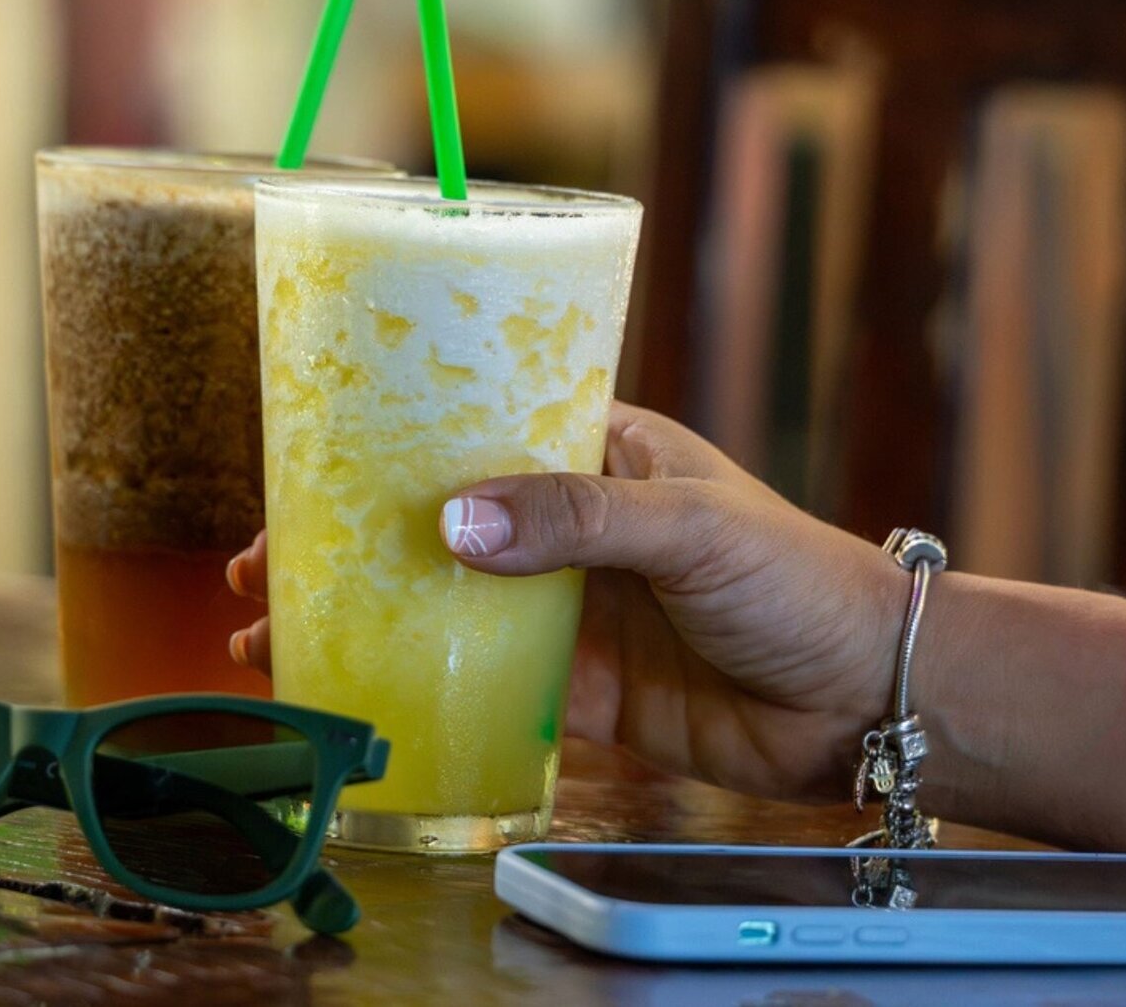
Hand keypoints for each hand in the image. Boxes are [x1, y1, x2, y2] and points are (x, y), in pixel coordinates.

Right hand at [227, 401, 908, 801]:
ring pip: (443, 603)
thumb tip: (450, 524)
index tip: (306, 456)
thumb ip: (576, 520)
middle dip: (347, 538)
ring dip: (360, 615)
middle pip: (438, 519)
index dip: (391, 441)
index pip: (478, 426)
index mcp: (602, 454)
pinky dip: (411, 685)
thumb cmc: (796, 578)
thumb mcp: (688, 525)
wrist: (865, 700)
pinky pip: (479, 682)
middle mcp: (573, 524)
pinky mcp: (578, 689)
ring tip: (269, 633)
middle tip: (260, 559)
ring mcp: (570, 607)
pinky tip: (348, 694)